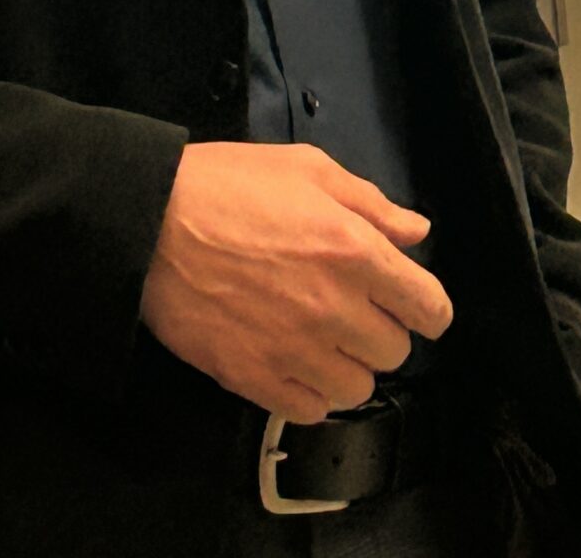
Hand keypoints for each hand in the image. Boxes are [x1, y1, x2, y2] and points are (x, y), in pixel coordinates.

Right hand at [140, 143, 453, 422]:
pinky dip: (308, 393)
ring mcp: (294, 349)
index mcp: (354, 249)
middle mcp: (334, 307)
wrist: (152, 222)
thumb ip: (371, 203)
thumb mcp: (308, 169)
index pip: (428, 307)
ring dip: (347, 365)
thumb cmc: (229, 185)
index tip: (414, 306)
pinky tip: (292, 361)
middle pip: (395, 352)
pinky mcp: (255, 379)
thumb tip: (416, 232)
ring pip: (356, 389)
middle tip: (351, 308)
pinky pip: (309, 411)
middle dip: (381, 330)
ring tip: (321, 338)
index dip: (428, 308)